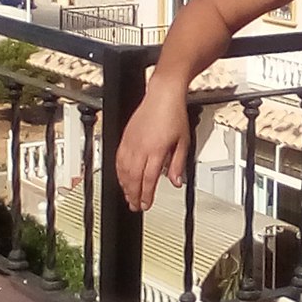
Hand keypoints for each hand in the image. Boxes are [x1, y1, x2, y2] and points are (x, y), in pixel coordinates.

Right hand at [115, 87, 189, 211]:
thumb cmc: (173, 115)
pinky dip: (118, 171)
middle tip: (135, 206)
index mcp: (156, 150)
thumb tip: (176, 182)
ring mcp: (131, 142)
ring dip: (125, 185)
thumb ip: (177, 164)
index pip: (149, 179)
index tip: (146, 204)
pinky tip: (121, 177)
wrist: (162, 96)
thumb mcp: (183, 141)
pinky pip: (118, 158)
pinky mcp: (125, 137)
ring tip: (128, 195)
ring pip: (123, 169)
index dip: (146, 195)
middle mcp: (141, 147)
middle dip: (133, 194)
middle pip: (133, 178)